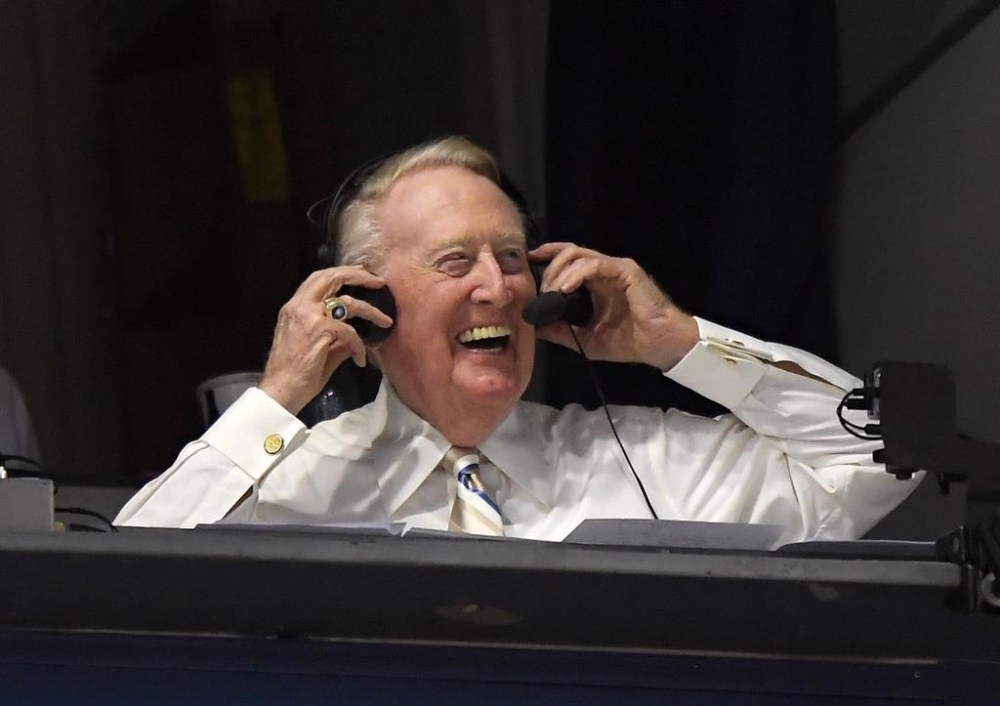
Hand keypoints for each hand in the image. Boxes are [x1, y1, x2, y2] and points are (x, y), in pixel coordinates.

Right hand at [258, 267, 393, 413]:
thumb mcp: (317, 348)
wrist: (280, 390)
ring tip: (386, 321)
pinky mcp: (319, 330)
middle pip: (331, 278)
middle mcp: (299, 306)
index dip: (341, 272)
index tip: (361, 272)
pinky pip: (349, 331)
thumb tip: (356, 334)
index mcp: (295, 307)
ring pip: (348, 303)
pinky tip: (360, 359)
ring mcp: (308, 316)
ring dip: (371, 311)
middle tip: (378, 281)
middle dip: (358, 276)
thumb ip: (336, 336)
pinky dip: (359, 344)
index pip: (318, 279)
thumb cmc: (296, 373)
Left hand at [529, 243, 698, 370]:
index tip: (528, 262)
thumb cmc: (629, 342)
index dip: (547, 256)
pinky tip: (565, 289)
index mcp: (596, 283)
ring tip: (551, 292)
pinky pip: (594, 265)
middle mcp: (604, 271)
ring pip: (579, 255)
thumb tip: (533, 327)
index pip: (568, 259)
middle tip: (540, 290)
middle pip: (569, 252)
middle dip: (549, 267)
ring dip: (559, 272)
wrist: (658, 345)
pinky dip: (575, 274)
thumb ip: (561, 331)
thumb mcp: (586, 338)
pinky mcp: (625, 271)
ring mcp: (615, 268)